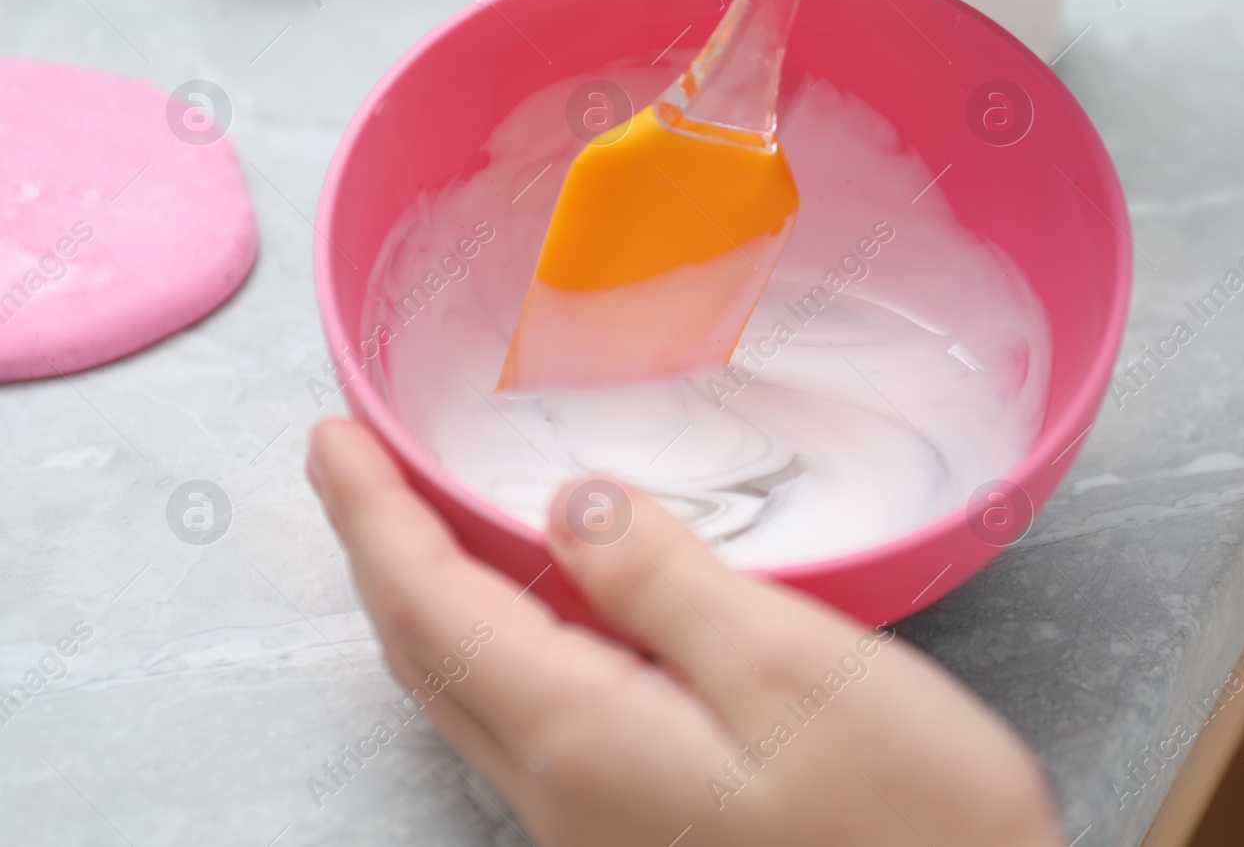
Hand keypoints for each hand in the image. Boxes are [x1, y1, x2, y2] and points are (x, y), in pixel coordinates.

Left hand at [307, 418, 1062, 846]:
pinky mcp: (639, 833)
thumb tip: (575, 508)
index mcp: (585, 735)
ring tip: (418, 524)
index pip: (433, 608)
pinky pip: (527, 725)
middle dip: (378, 553)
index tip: (333, 440)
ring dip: (428, 602)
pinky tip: (531, 617)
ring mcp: (595, 827)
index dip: (373, 516)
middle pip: (429, 658)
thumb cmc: (906, 821)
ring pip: (471, 696)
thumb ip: (666, 583)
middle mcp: (563, 794)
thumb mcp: (790, 668)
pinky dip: (495, 647)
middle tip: (352, 466)